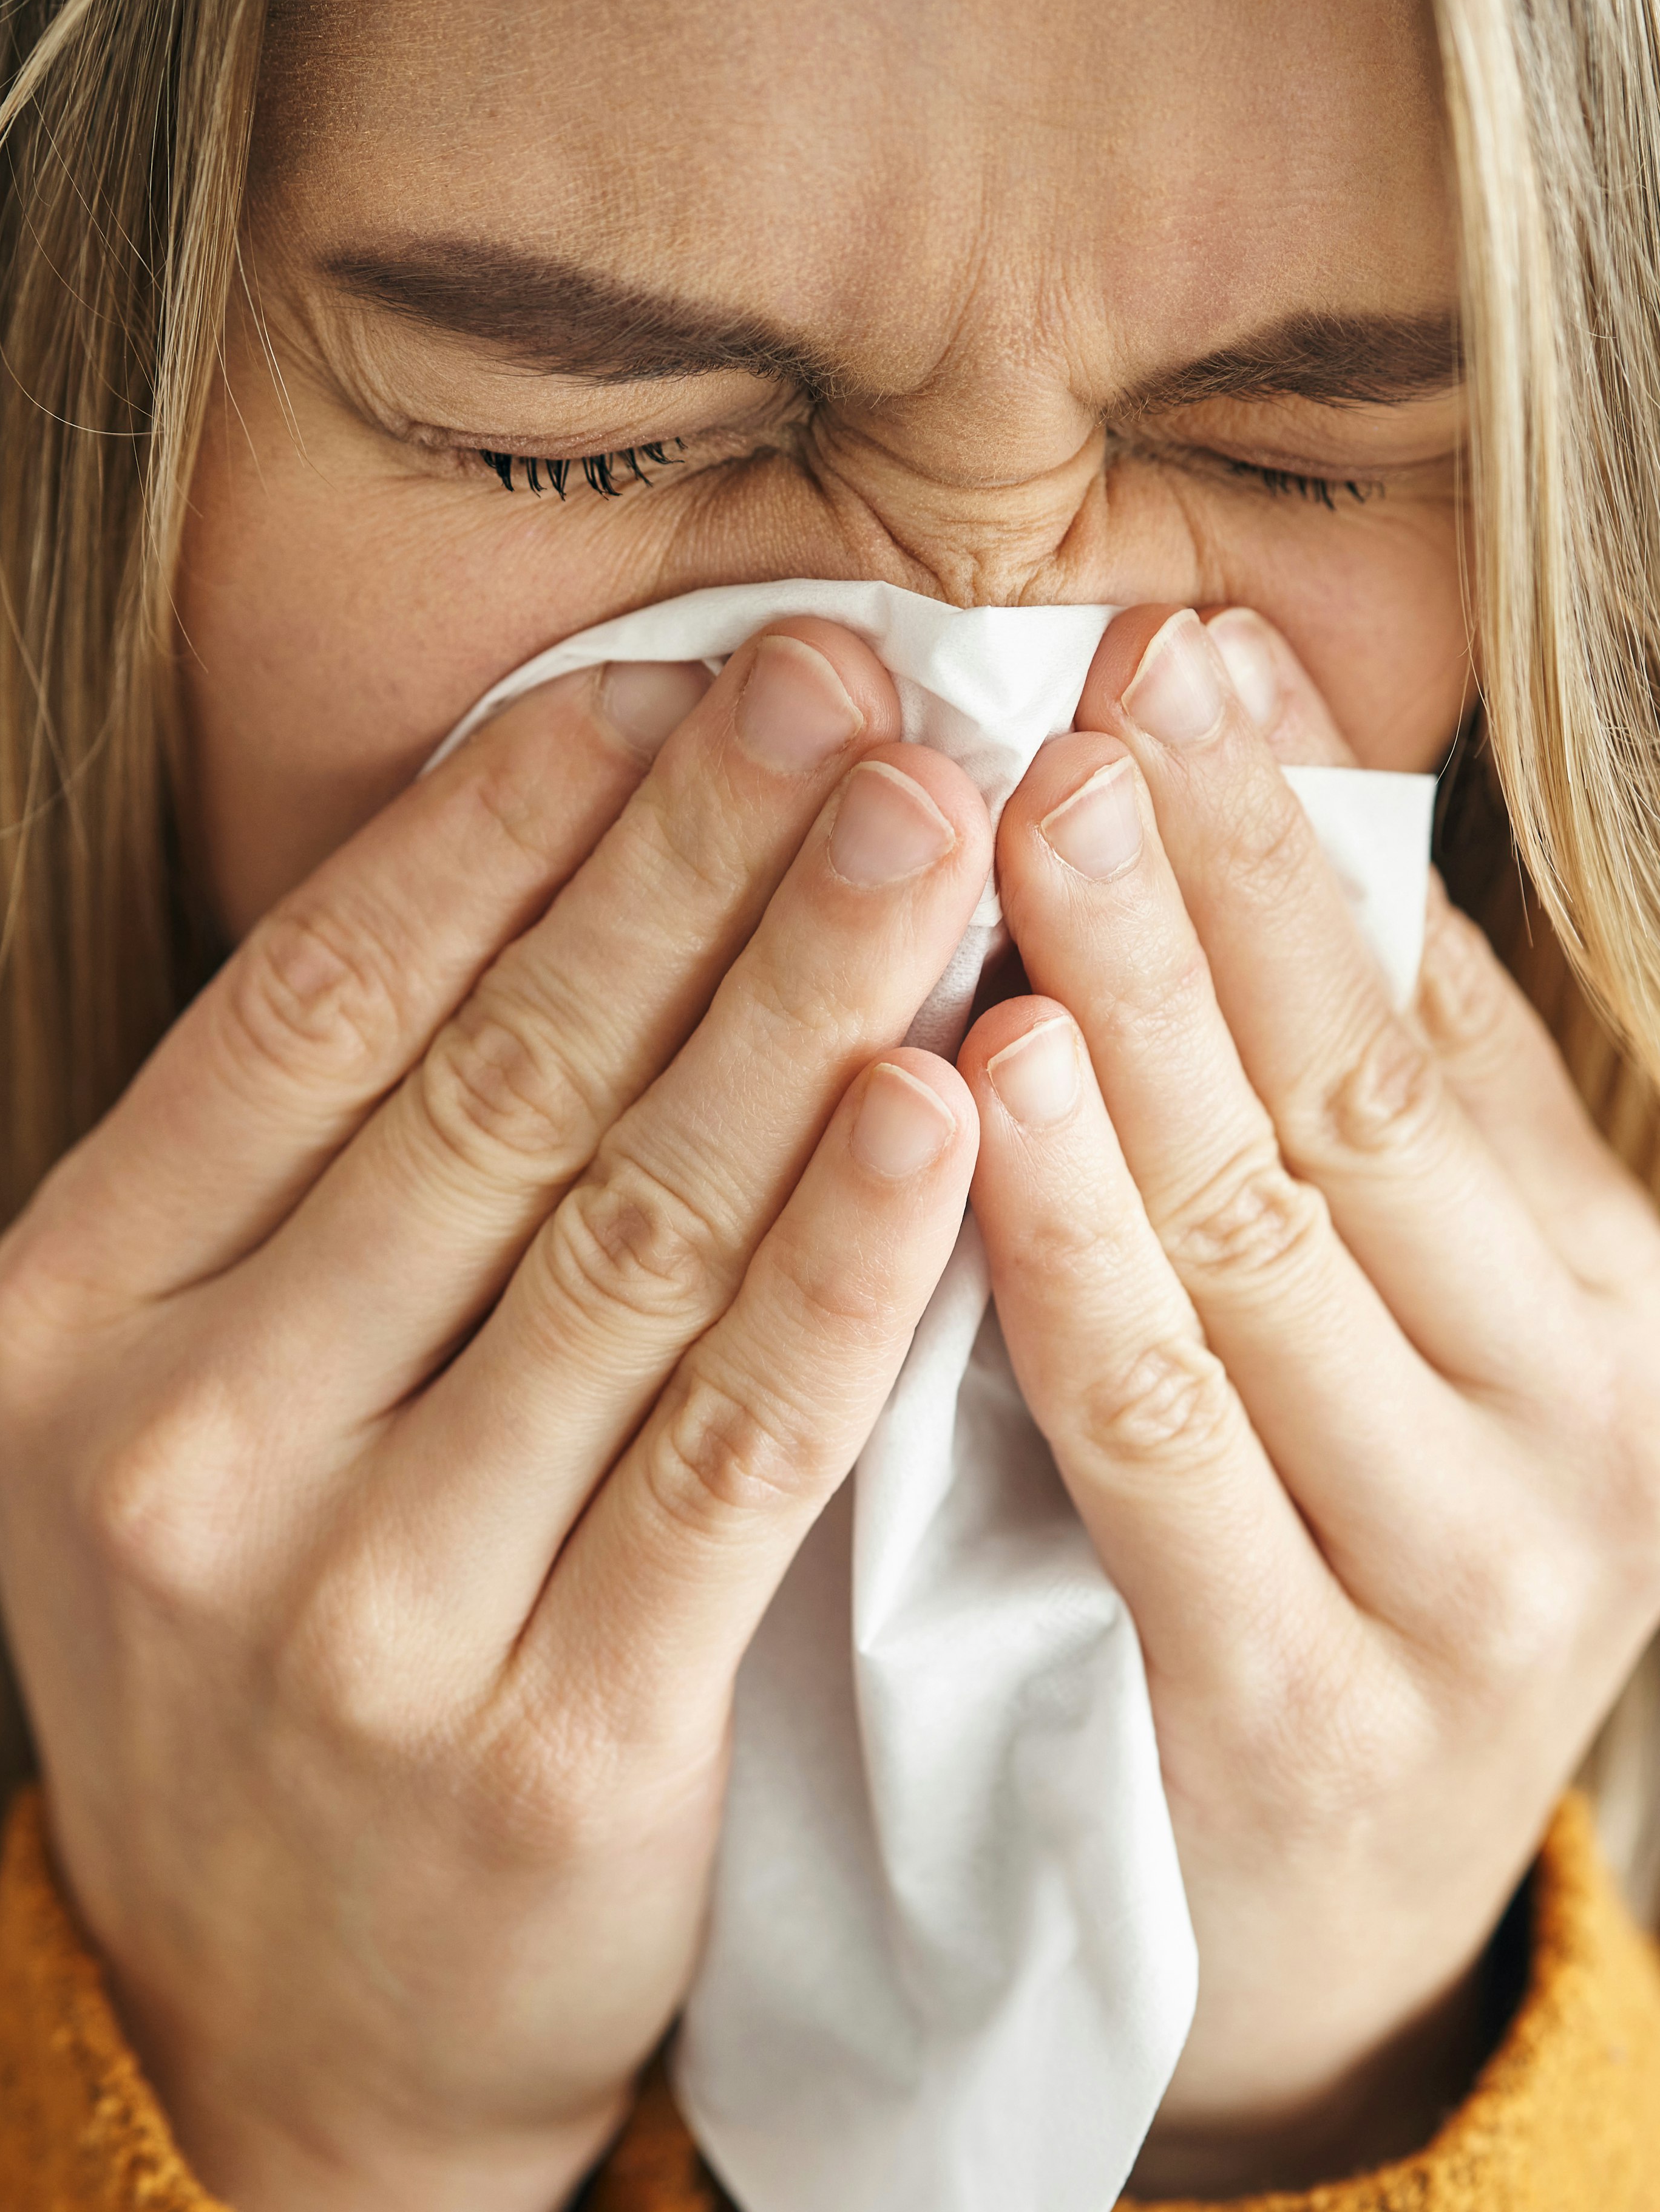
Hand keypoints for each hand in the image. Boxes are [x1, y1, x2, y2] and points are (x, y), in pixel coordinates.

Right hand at [0, 621, 993, 2209]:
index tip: (669, 678)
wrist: (276, 2018)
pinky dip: (846, 1270)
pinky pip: (729, 1458)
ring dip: (795, 1007)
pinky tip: (939, 1106)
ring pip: (624, 1241)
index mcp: (72, 1311)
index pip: (311, 1005)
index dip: (504, 822)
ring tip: (928, 828)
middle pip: (486, 1090)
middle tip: (854, 686)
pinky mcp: (552, 1755)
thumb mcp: (188, 1386)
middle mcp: (180, 1446)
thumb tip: (548, 858)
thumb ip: (318, 1164)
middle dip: (688, 863)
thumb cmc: (256, 1631)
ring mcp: (353, 1611)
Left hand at [965, 606, 1659, 2194]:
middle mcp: (1572, 1413)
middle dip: (1210, 880)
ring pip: (1263, 1238)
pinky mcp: (1308, 1713)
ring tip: (1027, 828)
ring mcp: (1460, 1571)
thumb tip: (1199, 835)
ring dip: (1143, 1015)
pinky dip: (1069, 1256)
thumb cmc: (1297, 1562)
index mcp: (1591, 1288)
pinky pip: (1158, 1438)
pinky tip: (980, 1099)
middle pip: (1351, 1096)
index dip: (1292, 822)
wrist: (1290, 1923)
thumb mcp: (1353, 1336)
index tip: (1172, 649)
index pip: (1425, 1009)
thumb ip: (1297, 1126)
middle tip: (1083, 695)